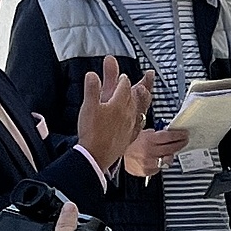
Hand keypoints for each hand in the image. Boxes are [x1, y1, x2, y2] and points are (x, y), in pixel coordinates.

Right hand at [75, 57, 151, 174]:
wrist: (96, 155)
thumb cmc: (92, 132)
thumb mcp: (88, 106)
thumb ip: (91, 88)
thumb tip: (92, 75)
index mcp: (118, 104)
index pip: (124, 86)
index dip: (122, 79)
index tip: (122, 76)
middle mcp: (127, 114)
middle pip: (134, 96)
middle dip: (134, 87)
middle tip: (136, 83)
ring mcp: (130, 126)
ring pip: (139, 109)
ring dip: (140, 100)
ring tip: (142, 96)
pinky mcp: (128, 137)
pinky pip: (138, 124)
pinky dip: (139, 117)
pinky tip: (138, 118)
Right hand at [124, 123, 187, 177]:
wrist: (118, 156)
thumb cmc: (129, 144)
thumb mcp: (142, 133)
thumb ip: (155, 134)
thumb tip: (168, 132)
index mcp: (149, 140)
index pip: (169, 136)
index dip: (179, 135)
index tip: (184, 134)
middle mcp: (150, 151)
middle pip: (172, 147)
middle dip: (180, 143)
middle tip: (183, 141)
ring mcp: (150, 162)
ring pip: (168, 159)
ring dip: (171, 154)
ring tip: (171, 150)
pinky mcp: (148, 171)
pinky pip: (160, 167)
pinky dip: (162, 162)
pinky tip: (160, 158)